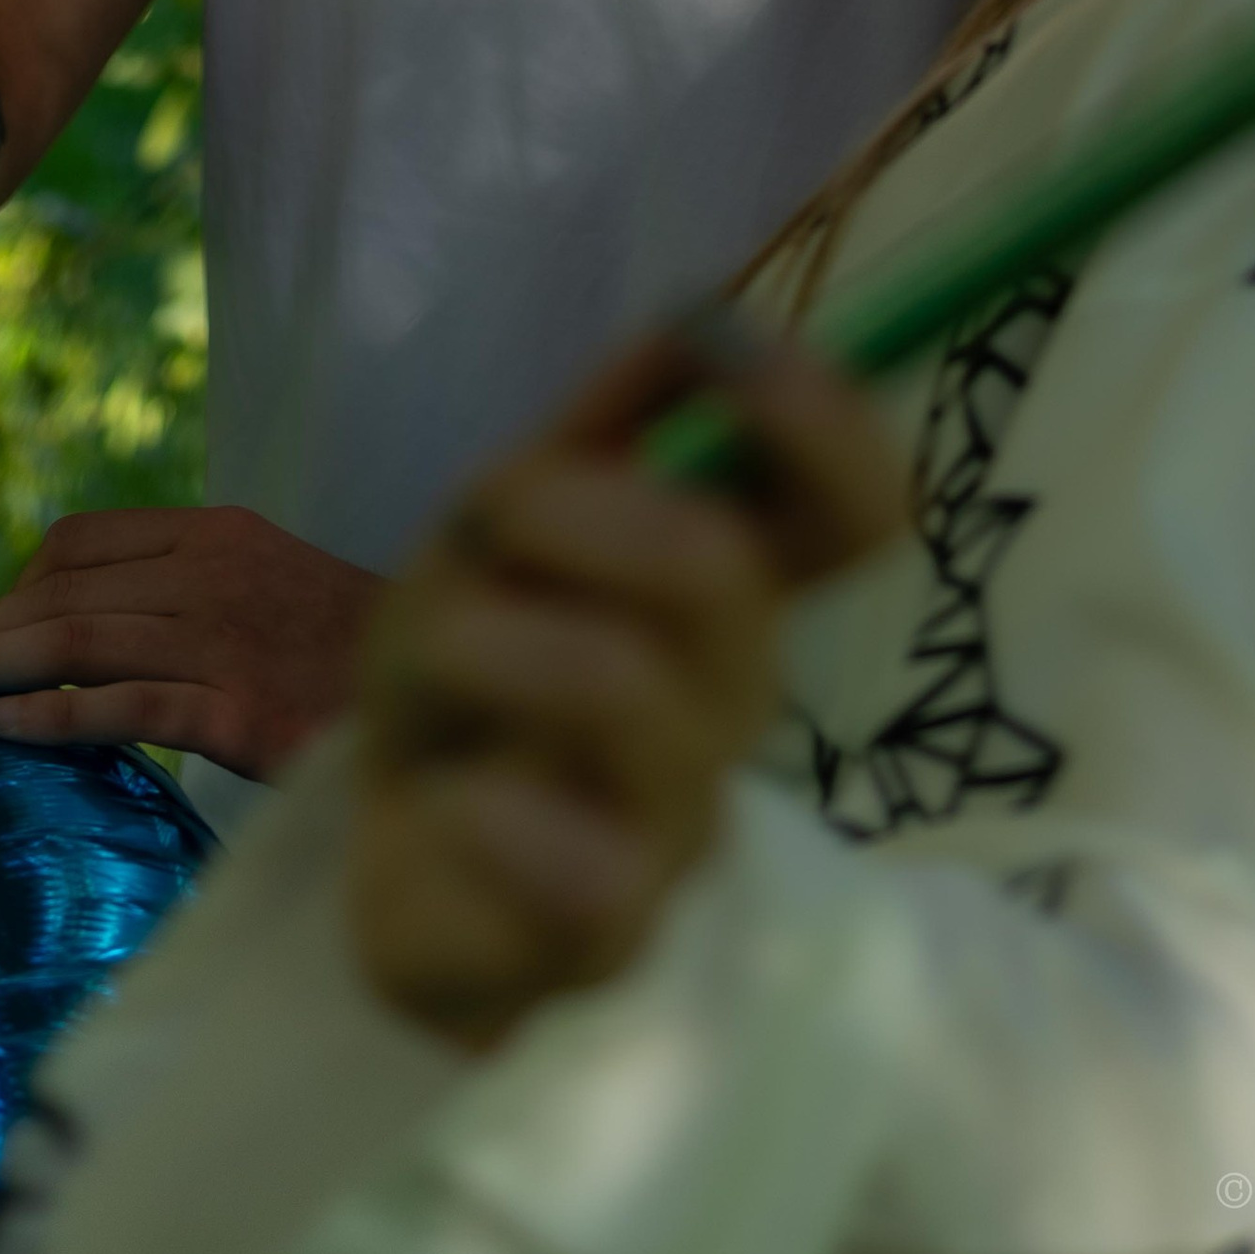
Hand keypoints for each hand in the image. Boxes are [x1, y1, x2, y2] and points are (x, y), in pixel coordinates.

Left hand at [0, 506, 378, 778]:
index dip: (15, 584)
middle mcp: (213, 572)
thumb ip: (192, 591)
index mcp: (217, 533)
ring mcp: (226, 639)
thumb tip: (95, 624)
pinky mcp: (241, 709)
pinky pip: (128, 705)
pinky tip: (4, 727)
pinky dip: (57, 713)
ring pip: (81, 639)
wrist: (449, 692)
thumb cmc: (353, 654)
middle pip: (65, 590)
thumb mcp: (272, 588)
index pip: (83, 541)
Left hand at [347, 330, 906, 1051]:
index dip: (819, 423)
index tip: (729, 353)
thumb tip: (703, 305)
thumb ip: (607, 423)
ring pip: (628, 694)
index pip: (856, 508)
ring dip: (492, 643)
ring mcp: (681, 833)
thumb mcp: (512, 524)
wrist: (397, 867)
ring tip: (428, 663)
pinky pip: (583, 871)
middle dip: (576, 512)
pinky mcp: (605, 948)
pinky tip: (448, 801)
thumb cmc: (478, 677)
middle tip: (490, 519)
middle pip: (720, 575)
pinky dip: (486, 806)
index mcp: (727, 594)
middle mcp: (732, 706)